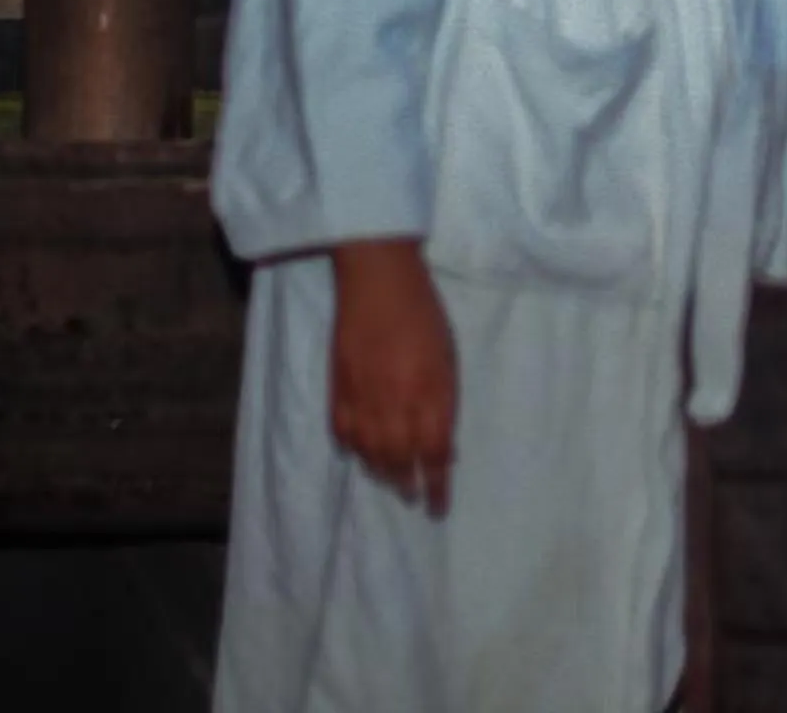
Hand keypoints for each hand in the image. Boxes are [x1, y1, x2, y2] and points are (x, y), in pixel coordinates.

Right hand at [326, 239, 456, 513]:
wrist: (378, 279)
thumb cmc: (423, 313)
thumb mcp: (449, 358)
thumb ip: (445, 403)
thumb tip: (444, 445)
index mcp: (430, 394)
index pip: (434, 455)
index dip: (437, 487)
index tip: (438, 507)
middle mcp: (396, 403)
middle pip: (400, 461)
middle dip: (407, 485)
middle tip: (412, 497)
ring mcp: (363, 398)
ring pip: (369, 453)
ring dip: (381, 473)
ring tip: (390, 480)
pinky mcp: (337, 387)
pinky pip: (342, 432)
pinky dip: (352, 449)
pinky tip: (359, 452)